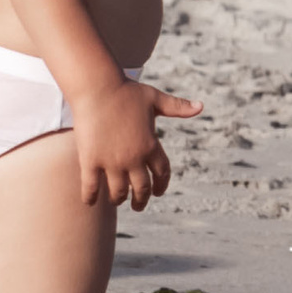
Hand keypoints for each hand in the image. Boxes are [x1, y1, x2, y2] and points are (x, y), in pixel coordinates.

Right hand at [70, 80, 202, 211]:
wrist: (97, 87)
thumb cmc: (126, 91)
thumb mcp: (155, 99)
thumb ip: (177, 107)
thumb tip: (201, 107)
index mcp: (152, 145)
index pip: (163, 173)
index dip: (162, 186)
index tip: (159, 193)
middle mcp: (134, 158)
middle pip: (142, 189)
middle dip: (141, 200)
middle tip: (139, 205)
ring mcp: (112, 162)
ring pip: (118, 192)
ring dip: (119, 199)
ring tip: (118, 200)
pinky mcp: (91, 161)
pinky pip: (91, 188)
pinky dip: (91, 198)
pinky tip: (90, 202)